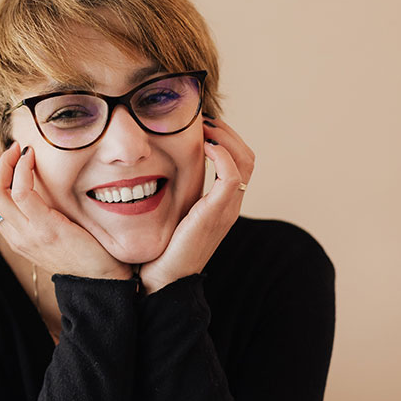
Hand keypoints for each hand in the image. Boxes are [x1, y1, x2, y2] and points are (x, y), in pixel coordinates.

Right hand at [0, 143, 130, 279]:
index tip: (2, 155)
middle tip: (8, 147)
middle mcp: (16, 236)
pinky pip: (22, 193)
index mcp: (15, 237)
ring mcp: (28, 234)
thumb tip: (38, 182)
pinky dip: (22, 169)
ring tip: (18, 149)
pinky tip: (31, 158)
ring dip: (4, 162)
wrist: (102, 278)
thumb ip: (41, 212)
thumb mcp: (54, 231)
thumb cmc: (84, 251)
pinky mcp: (46, 228)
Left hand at [139, 117, 254, 293]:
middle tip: (203, 119)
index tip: (201, 125)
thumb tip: (153, 169)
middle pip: (247, 155)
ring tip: (204, 127)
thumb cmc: (160, 250)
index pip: (239, 160)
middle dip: (227, 131)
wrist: (162, 281)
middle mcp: (230, 205)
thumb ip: (173, 194)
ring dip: (226, 137)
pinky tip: (203, 146)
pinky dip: (222, 154)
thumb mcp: (169, 214)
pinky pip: (232, 175)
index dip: (224, 137)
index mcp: (221, 204)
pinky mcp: (217, 214)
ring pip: (245, 160)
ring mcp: (227, 210)